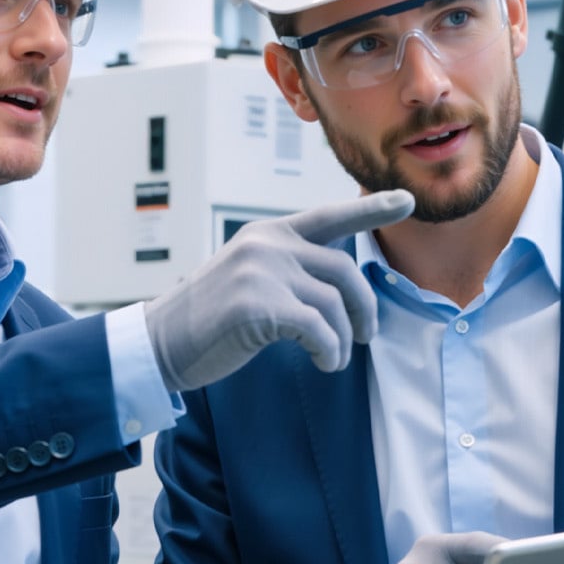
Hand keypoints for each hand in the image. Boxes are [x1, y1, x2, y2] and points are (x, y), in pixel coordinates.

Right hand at [143, 191, 415, 390]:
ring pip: (333, 304)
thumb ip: (288, 269)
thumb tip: (336, 286)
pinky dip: (329, 351)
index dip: (371, 209)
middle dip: (364, 307)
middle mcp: (267, 245)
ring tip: (332, 359)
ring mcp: (261, 272)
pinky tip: (323, 363)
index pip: (329, 216)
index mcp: (268, 233)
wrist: (157, 343)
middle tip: (365, 335)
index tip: (406, 200)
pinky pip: (318, 329)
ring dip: (342, 340)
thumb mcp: (248, 278)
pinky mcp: (257, 305)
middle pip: (343, 271)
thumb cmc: (207, 321)